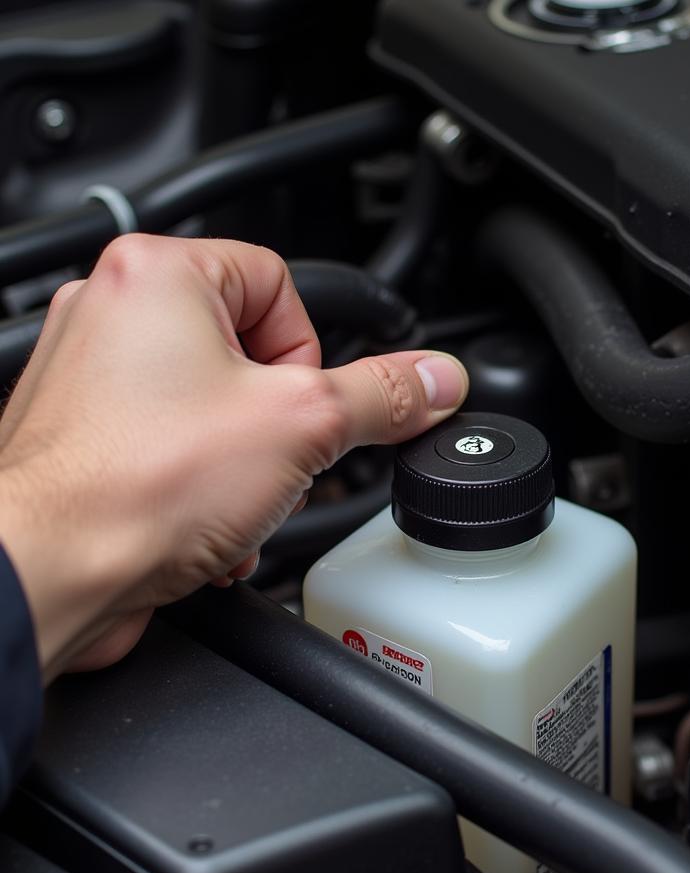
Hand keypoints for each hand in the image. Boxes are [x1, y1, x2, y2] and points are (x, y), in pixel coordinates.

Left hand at [0, 235, 467, 679]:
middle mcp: (114, 315)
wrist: (45, 573)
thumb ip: (382, 396)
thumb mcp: (302, 426)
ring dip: (250, 469)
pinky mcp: (88, 440)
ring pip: (218, 412)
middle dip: (280, 425)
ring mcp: (93, 380)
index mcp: (159, 275)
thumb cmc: (137, 485)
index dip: (312, 354)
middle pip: (252, 354)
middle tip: (275, 458)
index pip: (281, 284)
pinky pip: (177, 450)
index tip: (309, 406)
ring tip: (236, 501)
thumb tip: (436, 380)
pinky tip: (208, 528)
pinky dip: (206, 491)